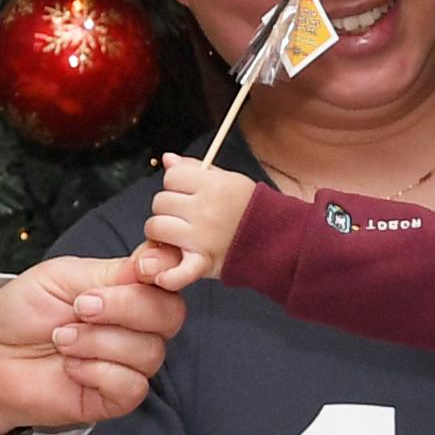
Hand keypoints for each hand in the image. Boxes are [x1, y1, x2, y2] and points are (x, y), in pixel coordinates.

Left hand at [0, 254, 186, 432]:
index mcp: (128, 289)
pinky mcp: (116, 398)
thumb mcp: (63, 276)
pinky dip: (97, 372)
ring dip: (98, 342)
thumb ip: (112, 272)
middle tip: (80, 307)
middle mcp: (137, 326)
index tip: (143, 269)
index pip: (169, 278)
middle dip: (125, 308)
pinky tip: (70, 367)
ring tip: (62, 339)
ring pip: (149, 352)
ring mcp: (128, 363)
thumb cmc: (22, 312)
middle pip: (170, 315)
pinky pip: (131, 386)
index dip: (165, 271)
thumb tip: (155, 261)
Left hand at [140, 154, 254, 288]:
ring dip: (163, 233)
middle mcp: (205, 210)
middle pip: (160, 202)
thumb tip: (168, 159)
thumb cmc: (252, 209)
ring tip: (179, 235)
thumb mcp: (229, 180)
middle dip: (169, 207)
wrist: (278, 240)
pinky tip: (165, 273)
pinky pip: (174, 272)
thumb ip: (195, 168)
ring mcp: (201, 238)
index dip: (176, 183)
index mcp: (213, 186)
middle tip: (184, 215)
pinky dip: (167, 275)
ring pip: (156, 228)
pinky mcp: (202, 263)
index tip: (187, 191)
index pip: (171, 176)